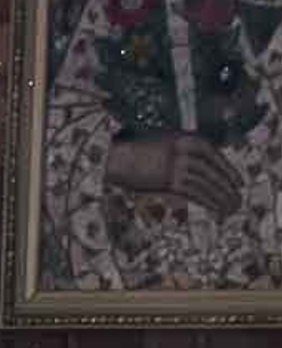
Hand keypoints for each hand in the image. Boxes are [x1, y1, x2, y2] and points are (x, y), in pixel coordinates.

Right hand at [105, 131, 245, 216]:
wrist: (109, 159)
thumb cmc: (127, 155)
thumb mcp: (156, 148)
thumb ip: (174, 157)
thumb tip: (184, 174)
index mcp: (182, 138)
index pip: (212, 153)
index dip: (227, 168)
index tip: (237, 180)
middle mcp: (183, 150)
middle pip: (212, 170)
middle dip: (227, 185)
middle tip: (238, 198)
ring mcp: (176, 165)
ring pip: (206, 183)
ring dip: (221, 196)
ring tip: (231, 207)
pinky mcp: (169, 181)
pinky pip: (196, 193)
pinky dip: (210, 201)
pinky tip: (218, 209)